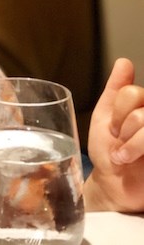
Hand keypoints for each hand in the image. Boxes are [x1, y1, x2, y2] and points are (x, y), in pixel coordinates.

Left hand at [85, 58, 143, 211]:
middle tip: (120, 142)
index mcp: (143, 104)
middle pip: (140, 111)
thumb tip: (124, 62)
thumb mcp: (105, 116)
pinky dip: (137, 150)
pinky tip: (133, 160)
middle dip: (123, 130)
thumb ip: (115, 89)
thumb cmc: (108, 151)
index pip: (132, 92)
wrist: (114, 184)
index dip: (117, 112)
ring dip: (131, 145)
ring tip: (125, 156)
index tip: (113, 129)